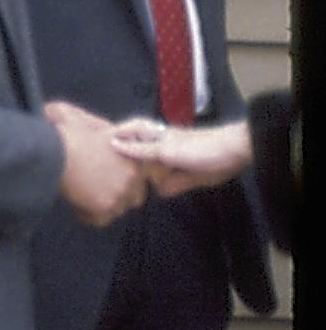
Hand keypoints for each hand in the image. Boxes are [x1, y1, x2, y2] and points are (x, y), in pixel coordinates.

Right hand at [49, 101, 144, 226]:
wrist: (50, 150)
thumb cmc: (63, 133)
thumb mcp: (83, 118)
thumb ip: (97, 125)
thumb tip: (96, 128)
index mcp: (133, 153)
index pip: (142, 175)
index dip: (125, 177)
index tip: (109, 176)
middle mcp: (133, 174)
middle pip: (135, 196)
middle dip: (118, 194)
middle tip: (97, 189)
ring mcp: (120, 191)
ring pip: (117, 209)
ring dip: (102, 204)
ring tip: (83, 196)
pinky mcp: (104, 205)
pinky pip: (99, 220)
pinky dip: (87, 214)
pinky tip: (75, 204)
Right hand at [112, 115, 253, 195]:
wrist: (235, 155)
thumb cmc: (200, 147)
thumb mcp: (166, 149)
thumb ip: (141, 150)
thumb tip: (114, 146)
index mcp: (155, 137)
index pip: (127, 133)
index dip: (112, 137)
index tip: (93, 147)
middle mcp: (160, 150)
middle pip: (136, 155)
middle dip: (123, 164)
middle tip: (105, 174)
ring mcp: (172, 165)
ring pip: (150, 172)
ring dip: (140, 180)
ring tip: (122, 189)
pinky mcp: (183, 179)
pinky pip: (165, 186)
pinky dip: (159, 191)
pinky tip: (151, 196)